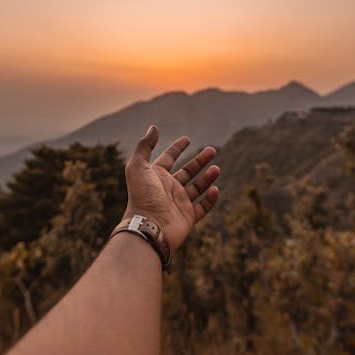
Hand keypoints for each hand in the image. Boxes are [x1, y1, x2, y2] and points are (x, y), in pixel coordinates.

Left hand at [123, 125, 219, 251]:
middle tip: (212, 150)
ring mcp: (178, 204)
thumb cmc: (142, 196)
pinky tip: (214, 189)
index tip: (187, 139)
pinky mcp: (188, 218)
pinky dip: (210, 199)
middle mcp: (167, 189)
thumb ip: (144, 146)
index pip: (168, 158)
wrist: (148, 227)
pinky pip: (203, 207)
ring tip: (216, 168)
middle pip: (187, 171)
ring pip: (197, 188)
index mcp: (156, 177)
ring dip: (207, 177)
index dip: (177, 148)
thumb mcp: (138, 167)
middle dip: (199, 160)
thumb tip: (153, 127)